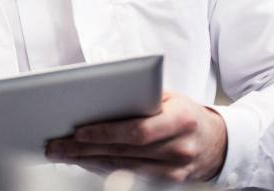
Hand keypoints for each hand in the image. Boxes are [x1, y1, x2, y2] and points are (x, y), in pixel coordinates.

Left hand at [45, 91, 227, 182]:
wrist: (217, 142)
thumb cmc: (186, 112)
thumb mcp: (170, 96)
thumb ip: (141, 95)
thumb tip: (101, 93)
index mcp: (179, 121)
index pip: (137, 131)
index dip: (106, 133)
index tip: (78, 132)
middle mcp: (178, 148)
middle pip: (123, 152)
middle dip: (85, 149)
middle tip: (57, 145)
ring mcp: (174, 169)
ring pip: (123, 166)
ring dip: (88, 160)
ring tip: (62, 153)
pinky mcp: (169, 181)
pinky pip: (130, 174)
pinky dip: (105, 167)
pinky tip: (85, 161)